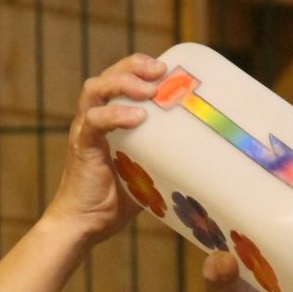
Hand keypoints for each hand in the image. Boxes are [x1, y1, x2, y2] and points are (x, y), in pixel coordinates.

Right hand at [44, 54, 166, 240]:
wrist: (87, 224)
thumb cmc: (120, 199)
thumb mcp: (150, 170)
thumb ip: (168, 157)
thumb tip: (210, 157)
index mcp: (110, 118)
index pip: (121, 78)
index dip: (141, 67)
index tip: (169, 68)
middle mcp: (95, 118)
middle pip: (108, 75)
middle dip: (134, 66)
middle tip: (161, 71)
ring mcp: (85, 130)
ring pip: (95, 89)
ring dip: (123, 82)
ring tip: (148, 90)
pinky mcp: (82, 146)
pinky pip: (94, 121)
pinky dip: (115, 115)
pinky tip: (137, 117)